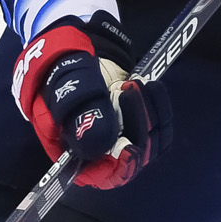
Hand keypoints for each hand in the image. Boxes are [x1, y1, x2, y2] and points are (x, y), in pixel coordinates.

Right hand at [11, 14, 170, 189]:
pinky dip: (160, 108)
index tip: (131, 147)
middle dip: (137, 126)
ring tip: (136, 83)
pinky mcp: (138, 123)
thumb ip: (82, 114)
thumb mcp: (65, 88)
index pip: (100, 174)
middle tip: (129, 90)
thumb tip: (100, 145)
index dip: (119, 166)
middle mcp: (99, 151)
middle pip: (130, 158)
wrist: (76, 47)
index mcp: (71, 150)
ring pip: (150, 143)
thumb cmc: (60, 69)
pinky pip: (160, 128)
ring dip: (151, 114)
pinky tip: (151, 87)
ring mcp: (121, 137)